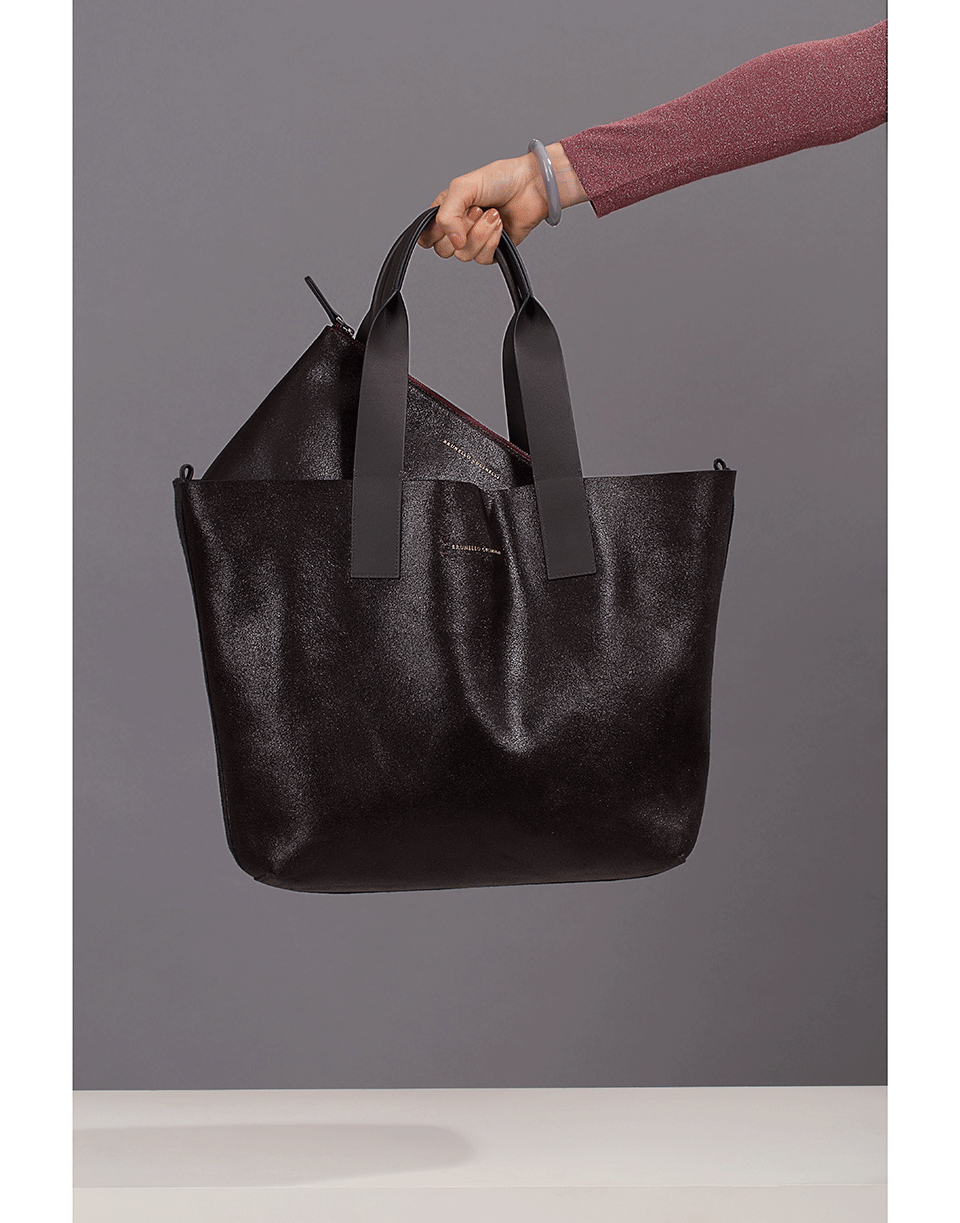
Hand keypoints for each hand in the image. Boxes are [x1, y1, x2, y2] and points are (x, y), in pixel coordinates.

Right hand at [417, 143, 587, 263]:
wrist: (531, 186)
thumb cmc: (500, 179)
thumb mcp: (463, 186)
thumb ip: (447, 213)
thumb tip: (452, 241)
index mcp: (446, 212)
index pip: (427, 237)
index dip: (434, 234)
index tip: (446, 221)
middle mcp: (458, 229)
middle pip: (443, 250)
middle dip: (461, 229)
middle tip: (476, 210)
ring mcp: (475, 241)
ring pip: (464, 255)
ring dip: (480, 233)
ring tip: (492, 214)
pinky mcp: (492, 251)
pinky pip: (483, 259)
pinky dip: (492, 241)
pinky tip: (500, 225)